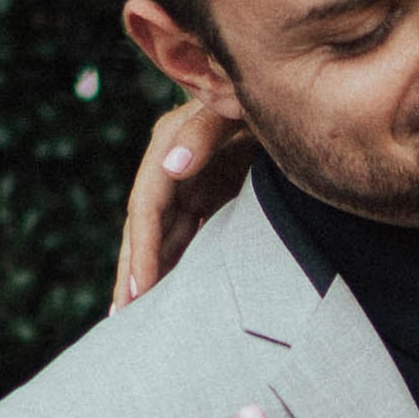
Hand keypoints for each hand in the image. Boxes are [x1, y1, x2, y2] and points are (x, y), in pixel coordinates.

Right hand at [114, 88, 246, 307]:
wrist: (296, 98)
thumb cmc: (262, 101)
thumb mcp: (233, 109)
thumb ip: (202, 132)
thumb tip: (169, 166)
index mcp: (168, 144)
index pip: (146, 207)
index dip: (140, 249)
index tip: (138, 289)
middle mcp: (171, 165)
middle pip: (144, 228)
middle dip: (133, 271)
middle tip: (122, 317)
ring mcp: (189, 182)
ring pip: (162, 236)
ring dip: (149, 274)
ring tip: (136, 318)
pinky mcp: (208, 194)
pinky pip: (186, 237)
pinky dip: (176, 265)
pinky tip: (169, 296)